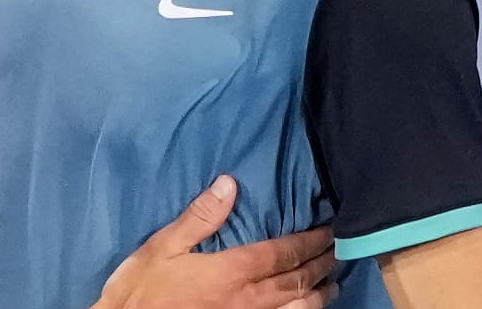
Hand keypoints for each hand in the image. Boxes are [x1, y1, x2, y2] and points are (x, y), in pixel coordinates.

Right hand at [94, 176, 339, 308]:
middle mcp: (248, 299)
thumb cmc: (144, 288)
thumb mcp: (163, 246)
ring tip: (332, 282)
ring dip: (319, 294)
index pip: (282, 253)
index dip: (310, 241)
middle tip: (338, 250)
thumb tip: (230, 184)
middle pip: (297, 281)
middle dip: (321, 264)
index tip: (328, 230)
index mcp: (231, 271)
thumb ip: (200, 217)